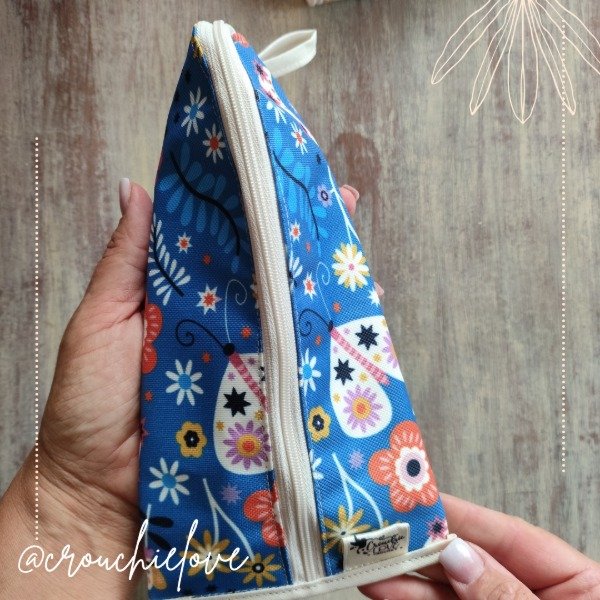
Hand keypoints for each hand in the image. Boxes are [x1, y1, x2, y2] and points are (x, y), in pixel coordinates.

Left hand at [0, 179, 368, 597]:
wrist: (101, 489)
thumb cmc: (90, 402)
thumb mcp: (101, 320)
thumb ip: (126, 259)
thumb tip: (135, 187)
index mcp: (184, 294)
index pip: (224, 241)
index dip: (252, 209)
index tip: (280, 173)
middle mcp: (222, 321)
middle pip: (267, 273)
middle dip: (304, 239)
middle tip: (339, 202)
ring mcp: (246, 360)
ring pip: (290, 315)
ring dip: (323, 286)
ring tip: (354, 253)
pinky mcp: (261, 399)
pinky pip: (297, 367)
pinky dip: (325, 347)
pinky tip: (353, 322)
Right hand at [359, 493, 599, 598]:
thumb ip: (505, 595)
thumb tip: (458, 555)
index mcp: (578, 584)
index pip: (508, 535)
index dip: (460, 514)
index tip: (417, 496)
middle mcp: (536, 596)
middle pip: (471, 562)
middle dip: (422, 547)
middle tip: (378, 528)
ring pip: (450, 594)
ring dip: (406, 579)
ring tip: (368, 562)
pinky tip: (386, 591)